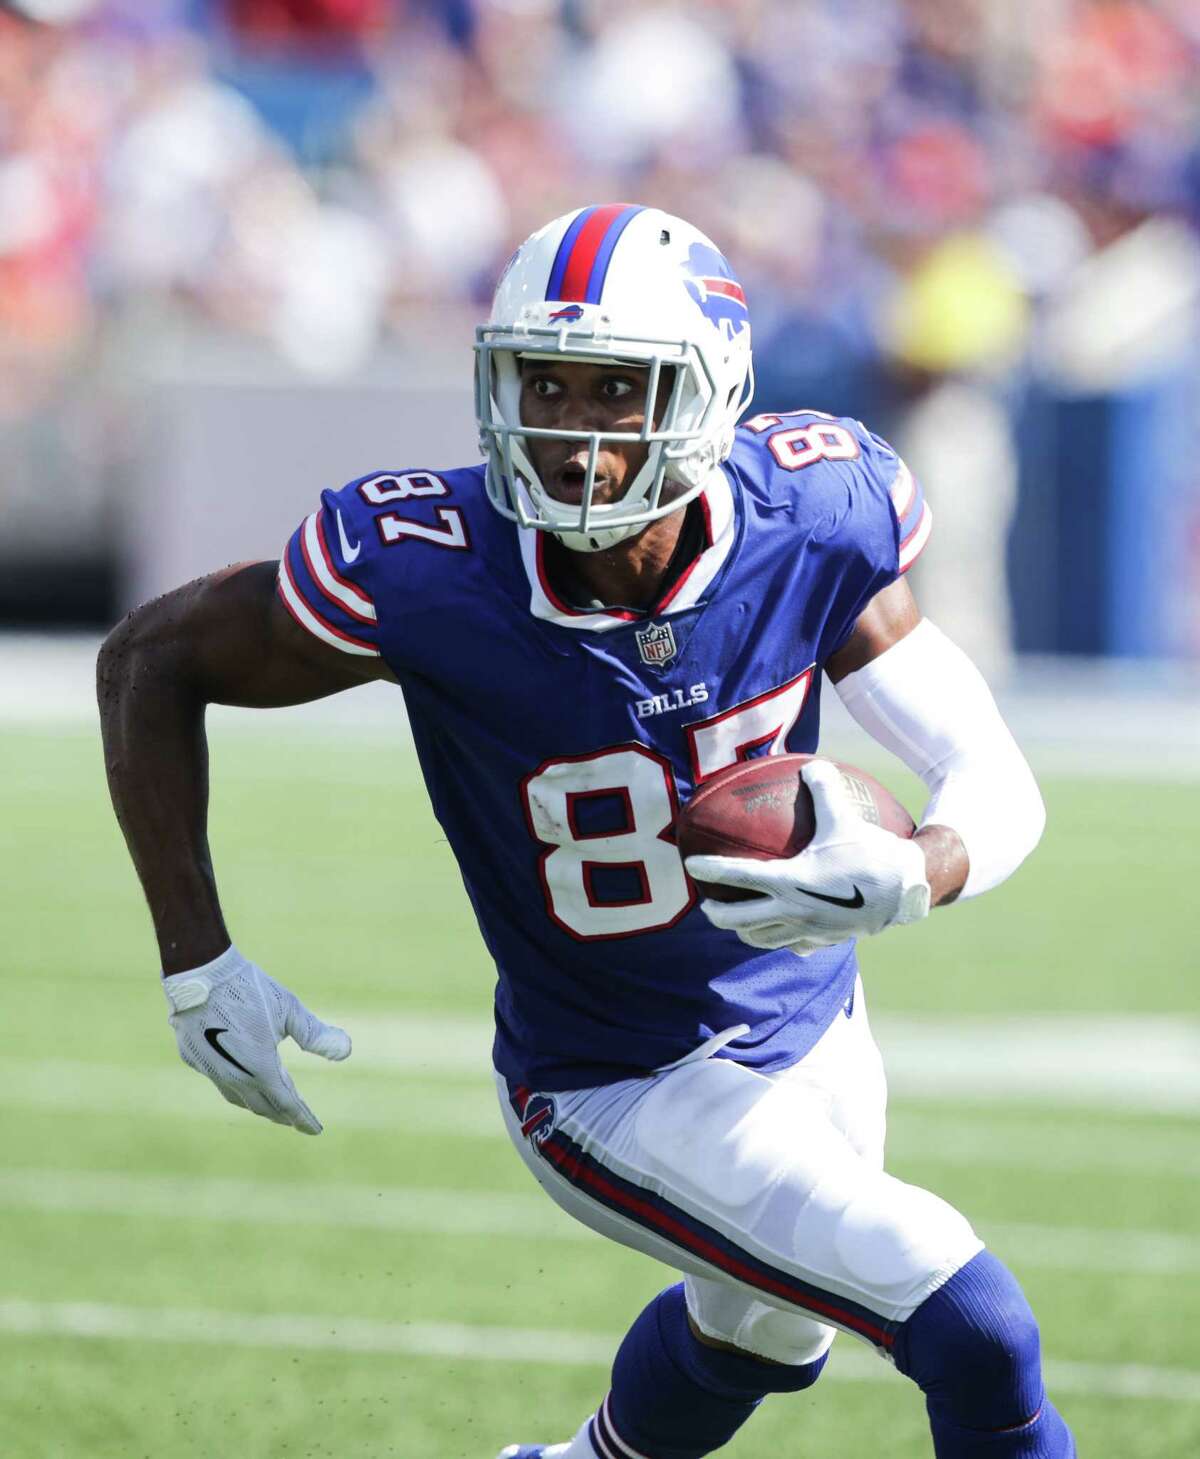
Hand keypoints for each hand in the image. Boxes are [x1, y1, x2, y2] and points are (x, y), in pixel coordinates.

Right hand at [163, 945, 350, 1133]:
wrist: (201, 972)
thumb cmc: (250, 989)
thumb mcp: (289, 1010)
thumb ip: (316, 1034)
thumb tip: (346, 1051)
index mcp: (260, 1069)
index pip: (287, 1104)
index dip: (303, 1118)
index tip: (315, 1130)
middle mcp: (234, 1077)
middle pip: (262, 1106)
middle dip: (281, 1114)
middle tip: (295, 1118)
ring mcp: (210, 1070)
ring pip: (237, 1098)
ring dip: (257, 1104)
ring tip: (270, 1104)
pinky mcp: (194, 1059)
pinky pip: (219, 1080)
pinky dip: (235, 1085)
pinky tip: (240, 1078)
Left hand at [686, 759, 930, 954]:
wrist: (908, 890)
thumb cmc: (874, 852)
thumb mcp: (846, 816)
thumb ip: (824, 788)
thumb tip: (812, 763)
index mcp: (790, 880)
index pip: (739, 875)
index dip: (711, 868)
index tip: (691, 864)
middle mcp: (792, 910)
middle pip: (739, 920)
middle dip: (716, 914)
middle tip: (706, 904)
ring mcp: (807, 931)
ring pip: (762, 939)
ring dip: (744, 931)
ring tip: (737, 922)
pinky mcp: (824, 941)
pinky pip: (794, 945)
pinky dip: (781, 939)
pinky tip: (783, 932)